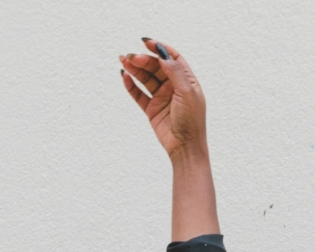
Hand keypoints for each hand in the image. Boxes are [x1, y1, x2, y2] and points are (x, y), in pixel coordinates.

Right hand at [119, 39, 207, 162]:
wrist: (185, 146)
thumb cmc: (191, 121)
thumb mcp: (186, 92)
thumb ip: (175, 72)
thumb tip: (163, 53)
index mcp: (186, 81)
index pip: (172, 58)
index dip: (160, 49)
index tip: (147, 43)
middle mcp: (174, 87)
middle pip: (156, 67)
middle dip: (144, 60)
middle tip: (132, 57)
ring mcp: (162, 97)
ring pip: (146, 78)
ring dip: (135, 69)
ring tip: (123, 61)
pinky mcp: (152, 109)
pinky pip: (139, 94)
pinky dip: (131, 85)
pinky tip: (125, 77)